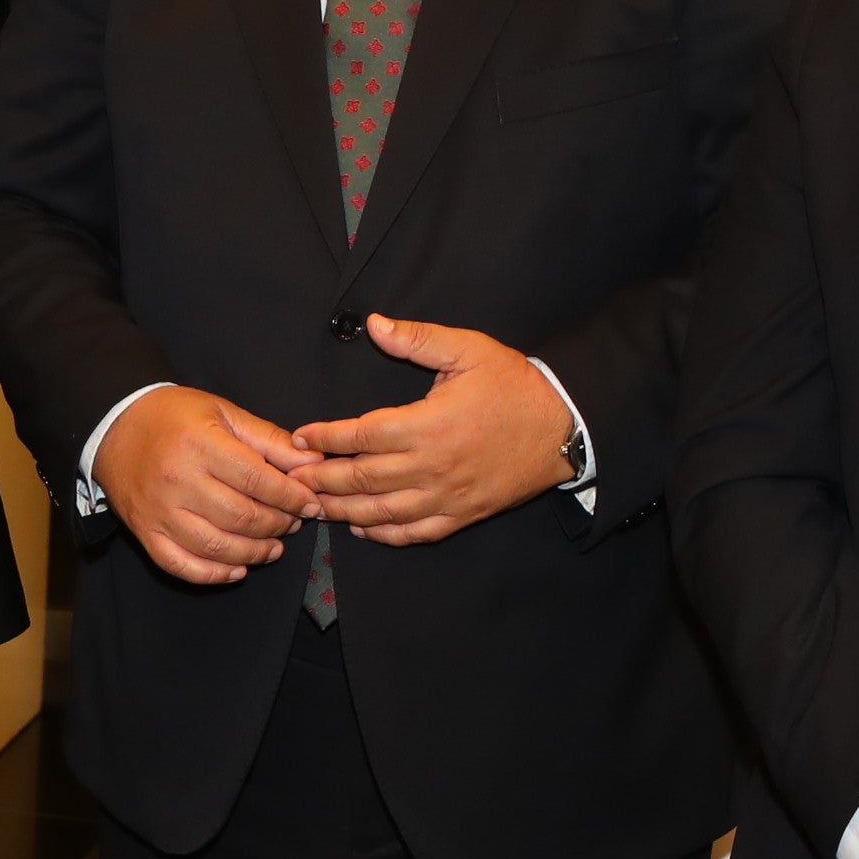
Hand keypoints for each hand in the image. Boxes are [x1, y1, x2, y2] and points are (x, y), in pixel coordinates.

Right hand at [96, 385, 316, 584]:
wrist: (115, 427)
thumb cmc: (174, 417)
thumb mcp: (224, 414)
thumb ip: (269, 440)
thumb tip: (312, 463)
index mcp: (200, 444)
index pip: (256, 480)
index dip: (291, 496)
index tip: (310, 503)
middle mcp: (177, 480)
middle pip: (240, 516)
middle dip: (277, 524)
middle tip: (293, 522)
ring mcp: (159, 511)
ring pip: (215, 546)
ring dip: (254, 553)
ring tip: (274, 547)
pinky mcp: (145, 532)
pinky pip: (181, 565)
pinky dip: (213, 575)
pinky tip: (237, 569)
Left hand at [293, 315, 580, 543]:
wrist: (566, 426)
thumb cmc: (515, 385)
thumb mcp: (468, 349)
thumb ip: (418, 338)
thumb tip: (373, 324)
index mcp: (428, 425)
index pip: (362, 436)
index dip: (325, 438)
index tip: (300, 438)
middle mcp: (432, 466)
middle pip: (363, 479)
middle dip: (322, 480)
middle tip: (292, 479)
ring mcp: (447, 496)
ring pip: (382, 512)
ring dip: (343, 511)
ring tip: (314, 506)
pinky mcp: (463, 514)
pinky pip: (416, 532)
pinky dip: (385, 534)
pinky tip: (363, 529)